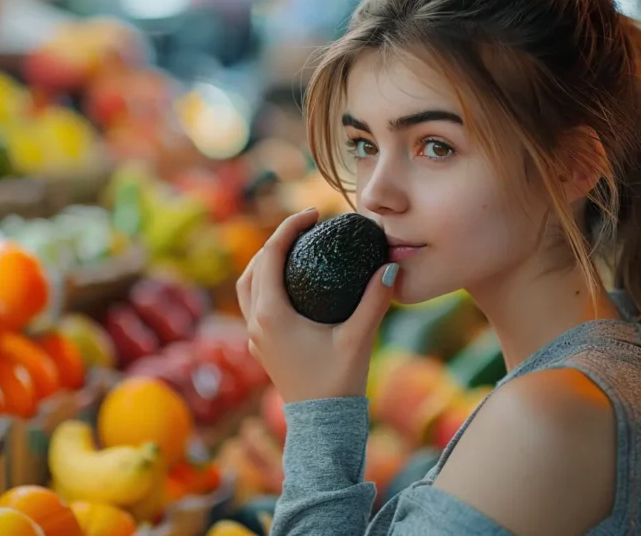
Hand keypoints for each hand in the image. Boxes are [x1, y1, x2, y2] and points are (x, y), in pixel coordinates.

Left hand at [236, 208, 397, 403]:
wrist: (322, 426)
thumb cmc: (338, 383)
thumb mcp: (359, 338)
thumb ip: (375, 300)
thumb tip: (391, 266)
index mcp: (271, 315)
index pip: (269, 255)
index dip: (288, 227)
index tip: (312, 214)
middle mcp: (255, 323)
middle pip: (253, 267)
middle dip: (275, 241)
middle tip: (304, 227)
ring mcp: (255, 338)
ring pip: (248, 288)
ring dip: (265, 264)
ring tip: (293, 250)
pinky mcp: (262, 348)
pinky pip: (254, 306)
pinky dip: (266, 285)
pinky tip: (292, 284)